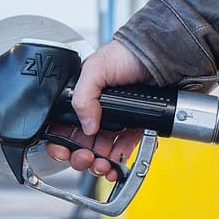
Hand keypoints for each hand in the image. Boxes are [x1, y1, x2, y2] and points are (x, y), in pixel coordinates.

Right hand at [46, 40, 151, 181]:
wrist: (160, 55)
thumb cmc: (127, 53)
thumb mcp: (96, 68)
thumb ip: (83, 97)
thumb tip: (86, 125)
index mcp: (79, 97)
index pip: (61, 125)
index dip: (59, 141)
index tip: (62, 151)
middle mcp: (94, 110)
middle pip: (79, 143)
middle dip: (79, 156)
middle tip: (84, 158)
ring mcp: (113, 120)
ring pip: (99, 150)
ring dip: (98, 162)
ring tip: (101, 165)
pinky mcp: (132, 127)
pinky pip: (121, 148)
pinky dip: (117, 159)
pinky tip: (115, 162)